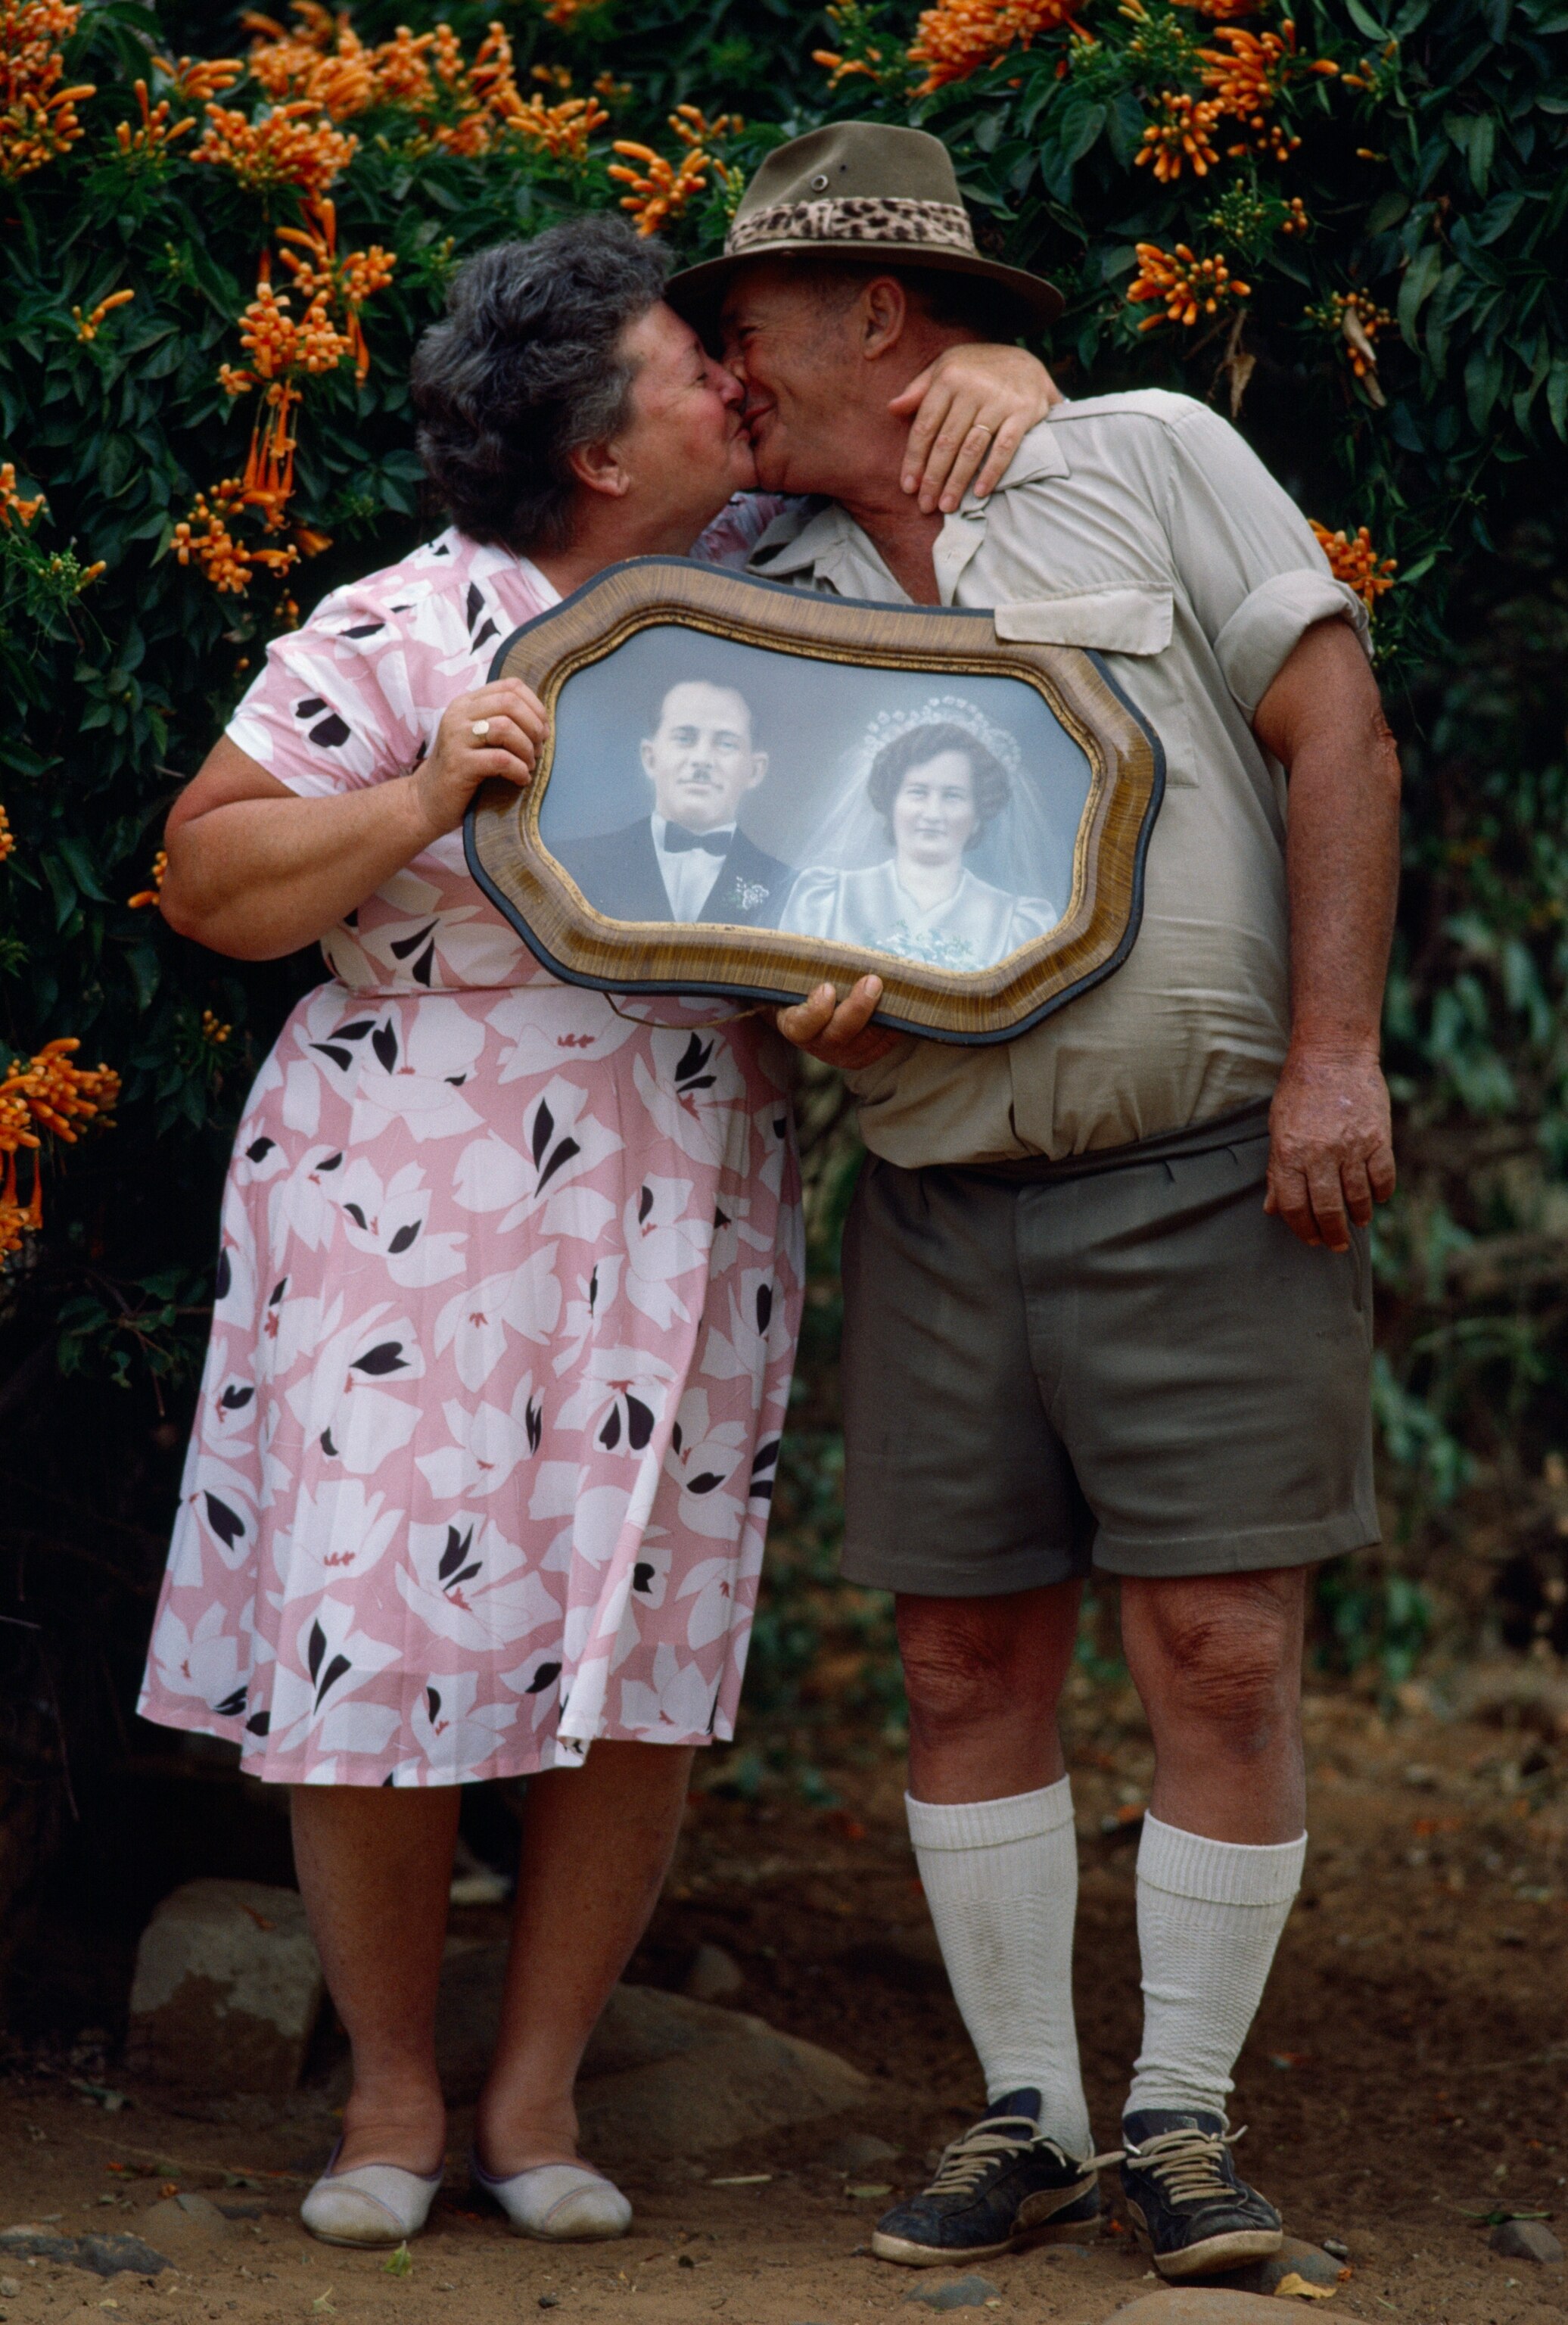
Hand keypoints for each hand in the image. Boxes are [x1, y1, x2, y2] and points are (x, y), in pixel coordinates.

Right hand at [412, 678, 546, 837]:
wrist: (429, 800)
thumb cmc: (464, 770)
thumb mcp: (479, 738)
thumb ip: (501, 722)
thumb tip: (544, 722)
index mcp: (466, 703)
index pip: (509, 686)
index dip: (534, 705)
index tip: (543, 729)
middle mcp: (458, 715)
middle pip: (509, 703)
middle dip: (533, 726)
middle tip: (538, 748)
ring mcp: (456, 738)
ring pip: (505, 727)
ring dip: (526, 748)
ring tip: (529, 765)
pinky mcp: (459, 764)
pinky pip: (501, 760)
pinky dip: (519, 770)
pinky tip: (521, 779)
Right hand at [776, 977, 899, 1069]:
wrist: (810, 1009)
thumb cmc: (805, 984)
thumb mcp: (799, 974)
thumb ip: (809, 965)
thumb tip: (827, 938)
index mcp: (794, 1023)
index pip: (801, 1025)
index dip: (815, 1010)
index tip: (827, 987)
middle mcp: (816, 1044)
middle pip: (838, 1035)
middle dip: (858, 1008)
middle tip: (872, 981)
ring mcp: (839, 1055)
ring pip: (862, 1043)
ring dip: (879, 1017)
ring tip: (892, 991)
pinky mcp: (860, 1057)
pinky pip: (879, 1048)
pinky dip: (892, 1029)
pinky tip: (899, 1008)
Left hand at [890, 344, 1063, 515]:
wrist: (1027, 361)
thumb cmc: (977, 371)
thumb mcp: (945, 368)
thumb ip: (919, 389)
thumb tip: (892, 409)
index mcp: (948, 378)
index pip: (925, 426)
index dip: (914, 459)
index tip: (909, 486)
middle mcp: (972, 388)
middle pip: (946, 442)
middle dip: (934, 477)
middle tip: (927, 505)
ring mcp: (999, 401)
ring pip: (972, 449)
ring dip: (957, 481)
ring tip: (947, 506)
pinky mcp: (1023, 412)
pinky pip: (1004, 448)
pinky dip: (991, 472)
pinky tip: (979, 493)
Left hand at [1265, 1045, 1395, 1251]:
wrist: (1333, 1056)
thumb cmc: (1299, 1093)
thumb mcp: (1277, 1130)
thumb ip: (1277, 1171)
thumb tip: (1272, 1208)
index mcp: (1289, 1154)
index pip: (1294, 1206)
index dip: (1302, 1229)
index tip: (1310, 1239)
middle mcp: (1319, 1155)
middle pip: (1327, 1210)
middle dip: (1332, 1234)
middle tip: (1336, 1244)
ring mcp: (1351, 1147)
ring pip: (1357, 1198)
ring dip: (1358, 1217)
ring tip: (1357, 1223)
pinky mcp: (1378, 1138)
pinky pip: (1382, 1177)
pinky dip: (1381, 1193)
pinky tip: (1376, 1197)